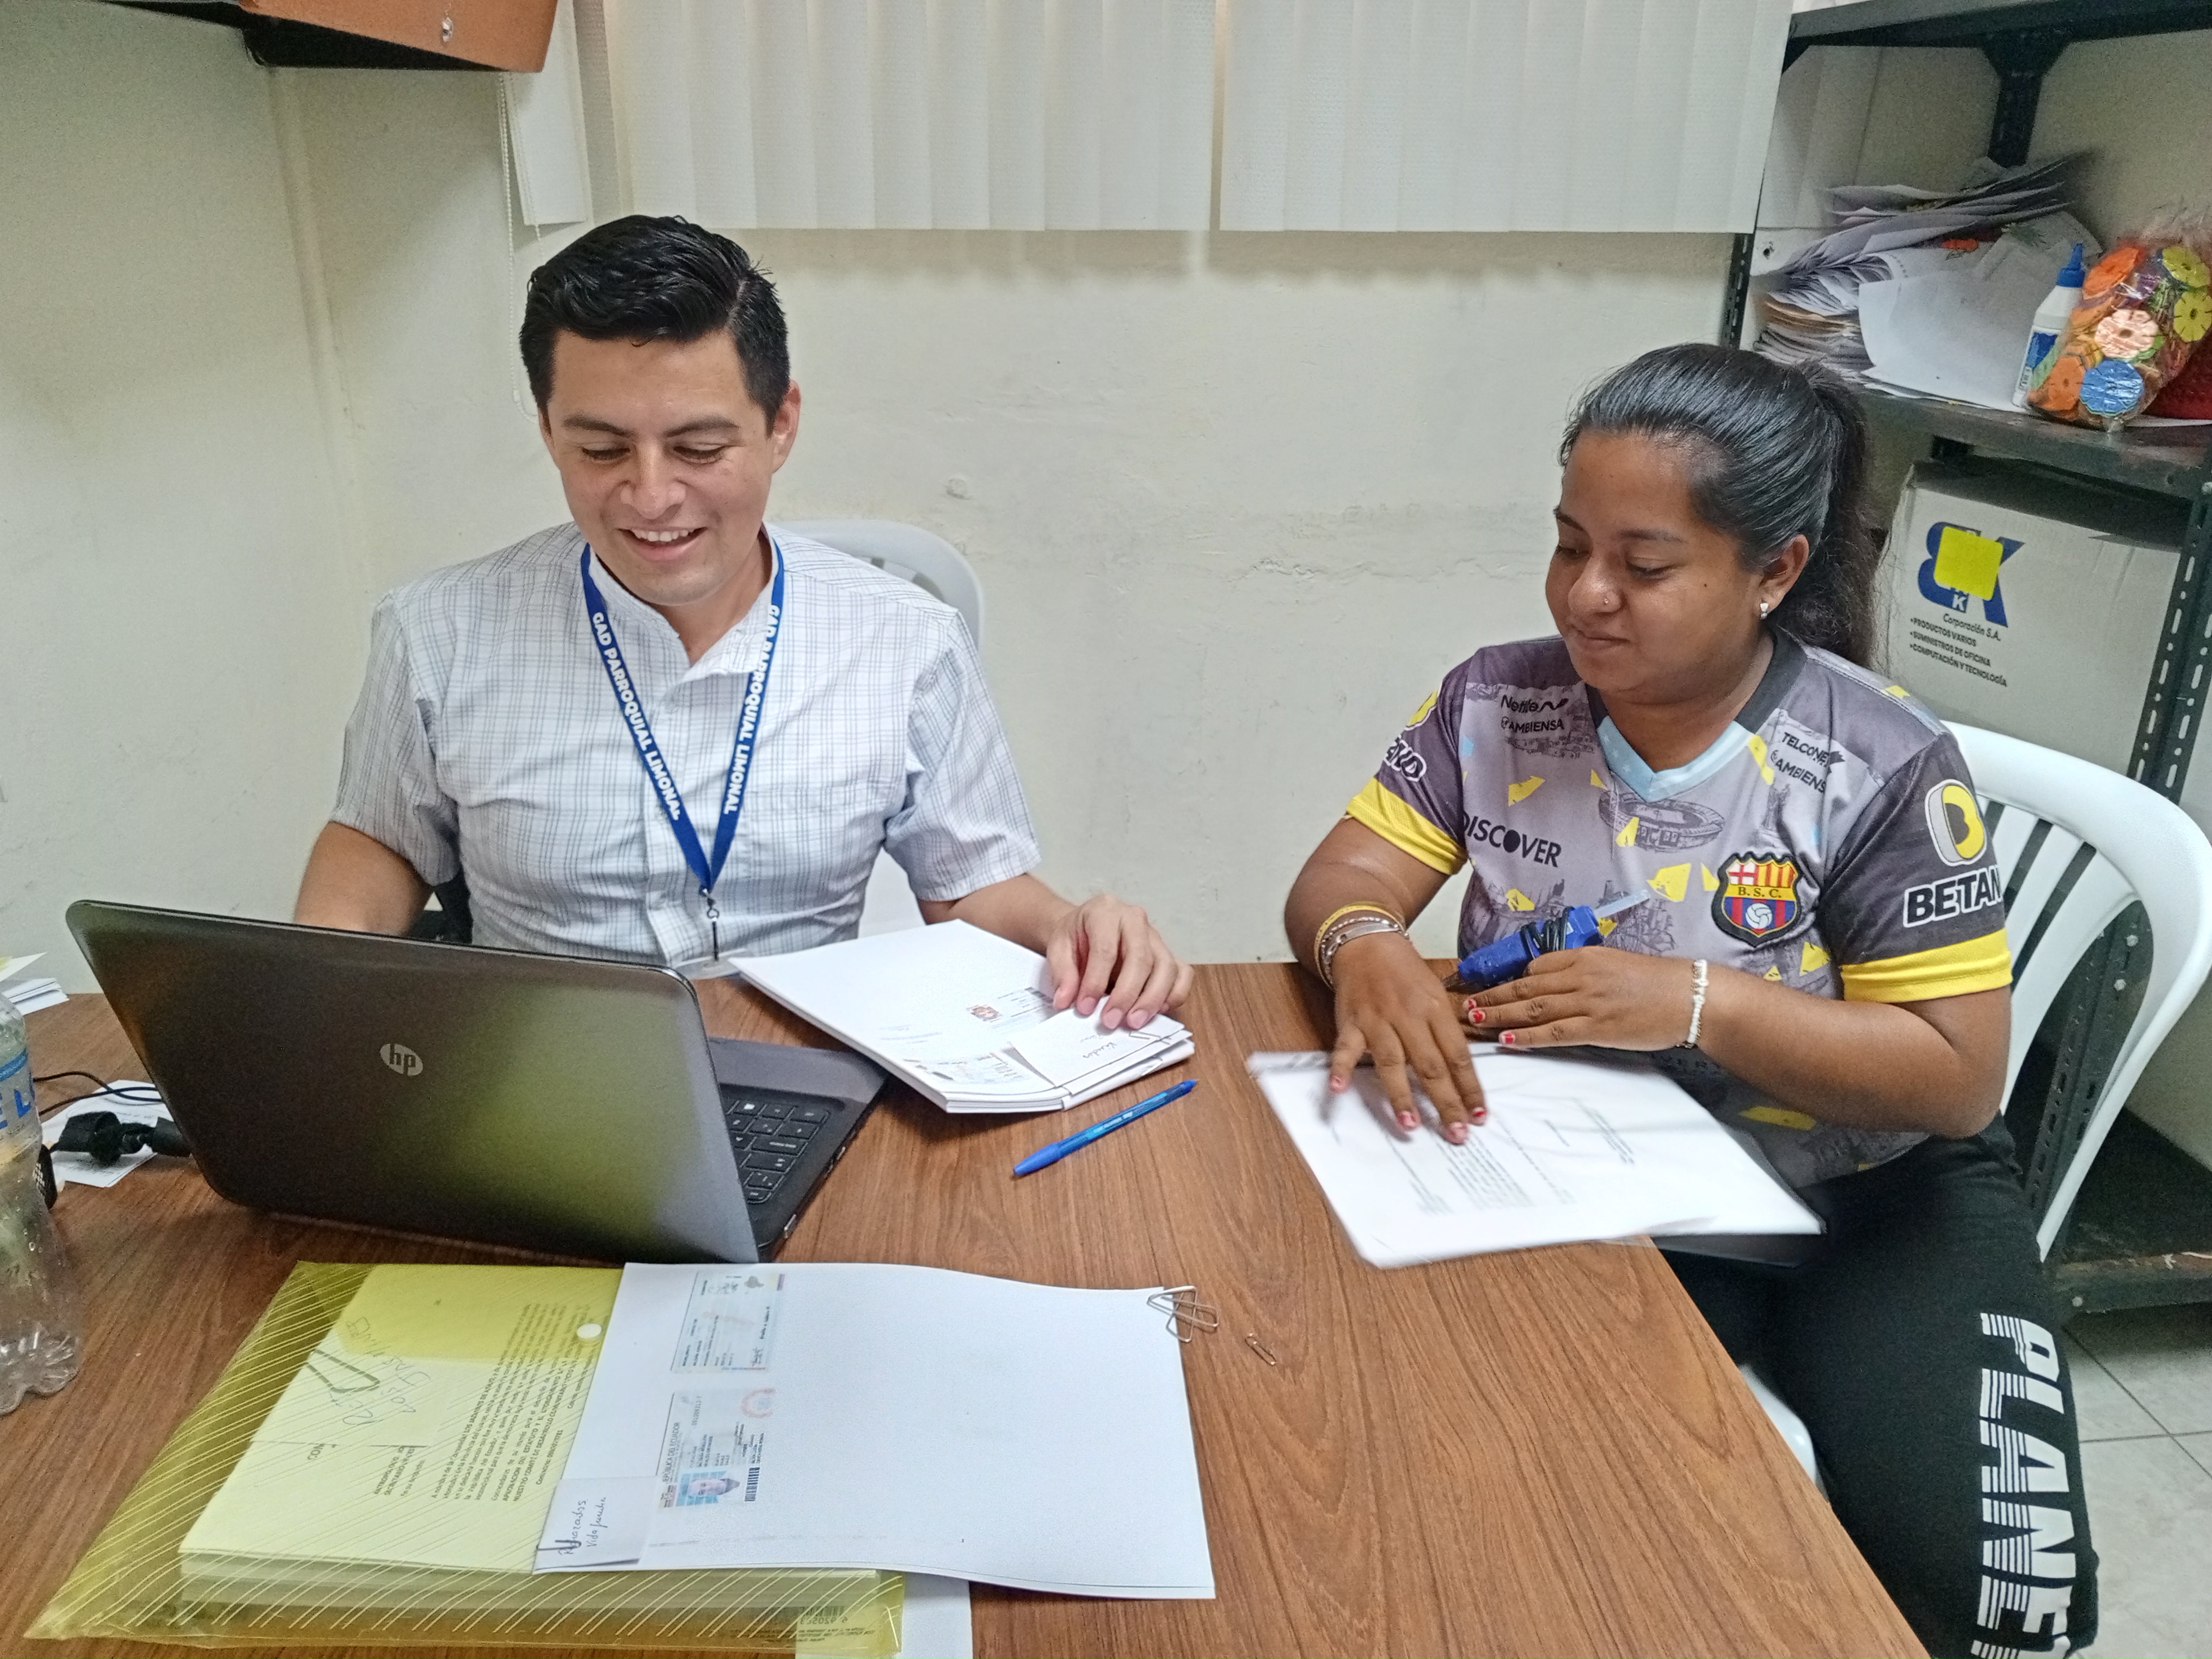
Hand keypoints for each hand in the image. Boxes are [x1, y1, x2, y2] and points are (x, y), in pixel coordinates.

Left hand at [1045, 894, 1192, 1030]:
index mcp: (1105, 911)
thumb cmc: (1075, 936)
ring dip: (1153, 999)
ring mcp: (1156, 936)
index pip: (1106, 949)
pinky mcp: (1167, 953)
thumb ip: (1062, 973)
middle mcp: (1135, 920)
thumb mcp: (1057, 948)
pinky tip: (1158, 1011)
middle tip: (1111, 1021)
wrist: (1086, 927)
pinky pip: (1182, 973)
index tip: (1085, 1008)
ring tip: (1134, 1022)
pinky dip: (1175, 994)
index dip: (1095, 982)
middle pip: (1141, 958)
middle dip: (1127, 995)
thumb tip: (1066, 1001)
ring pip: (1166, 967)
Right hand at [1326, 931, 1484, 1142]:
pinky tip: (1338, 1090)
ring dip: (1401, 1095)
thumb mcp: (1436, 995)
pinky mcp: (1350, 1022)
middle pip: (1430, 1065)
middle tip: (1456, 1133)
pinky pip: (1345, 1048)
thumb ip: (1446, 1032)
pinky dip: (1340, 1068)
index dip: (1469, 1088)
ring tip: (1411, 1125)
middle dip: (1445, 1102)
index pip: (1458, 1056)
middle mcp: (1409, 1016)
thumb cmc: (1406, 974)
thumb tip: (1463, 1075)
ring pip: (1392, 1061)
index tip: (1479, 1116)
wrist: (1367, 943)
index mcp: (1436, 1009)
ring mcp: (1378, 1020)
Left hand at [1463, 947, 1701, 1050]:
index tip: (1484, 985)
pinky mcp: (1596, 1028)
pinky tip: (1505, 1038)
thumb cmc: (1657, 982)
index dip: (1506, 978)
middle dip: (1491, 994)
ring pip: (1532, 1008)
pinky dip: (1526, 1035)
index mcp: (1584, 956)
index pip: (1535, 966)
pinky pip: (1552, 1032)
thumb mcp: (1615, 964)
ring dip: (1498, 1014)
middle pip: (1524, 986)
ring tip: (1473, 1020)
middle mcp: (1581, 976)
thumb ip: (1584, 971)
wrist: (1691, 998)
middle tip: (1462, 1003)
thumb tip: (1553, 982)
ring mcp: (1587, 1002)